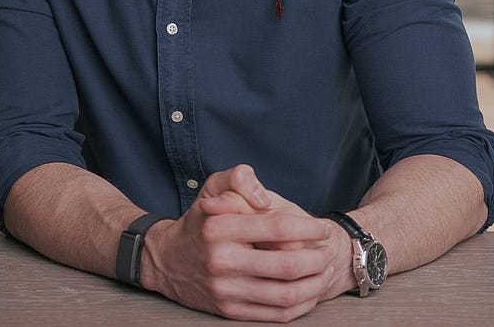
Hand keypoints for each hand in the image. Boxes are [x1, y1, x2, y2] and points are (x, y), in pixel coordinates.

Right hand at [141, 165, 351, 321]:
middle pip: (287, 265)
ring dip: (314, 284)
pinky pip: (275, 314)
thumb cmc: (200, 221)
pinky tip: (308, 292)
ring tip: (322, 272)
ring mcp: (225, 290)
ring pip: (286, 294)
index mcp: (220, 227)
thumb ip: (239, 179)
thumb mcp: (213, 188)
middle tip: (327, 252)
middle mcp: (221, 261)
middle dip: (317, 258)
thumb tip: (263, 198)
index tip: (323, 227)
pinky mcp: (229, 311)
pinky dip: (300, 305)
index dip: (309, 227)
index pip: (278, 227)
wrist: (166, 261)